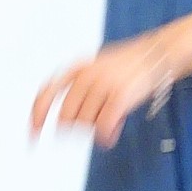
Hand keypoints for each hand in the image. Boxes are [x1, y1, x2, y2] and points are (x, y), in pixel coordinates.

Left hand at [29, 31, 175, 149]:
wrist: (158, 53)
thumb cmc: (129, 63)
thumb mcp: (97, 67)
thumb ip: (81, 88)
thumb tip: (69, 119)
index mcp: (77, 67)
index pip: (47, 93)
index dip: (38, 115)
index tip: (33, 134)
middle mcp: (86, 76)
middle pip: (67, 116)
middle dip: (76, 127)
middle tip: (90, 127)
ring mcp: (102, 86)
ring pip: (85, 123)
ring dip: (95, 131)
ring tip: (108, 126)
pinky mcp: (119, 96)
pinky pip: (103, 127)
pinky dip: (105, 136)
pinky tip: (110, 137)